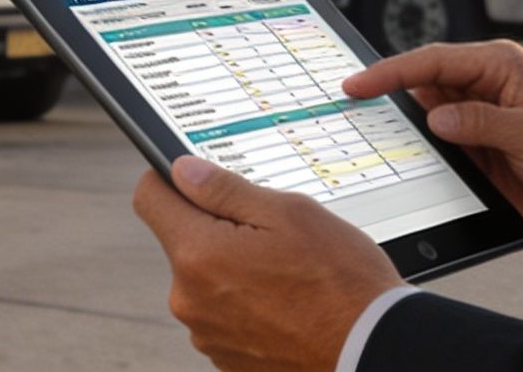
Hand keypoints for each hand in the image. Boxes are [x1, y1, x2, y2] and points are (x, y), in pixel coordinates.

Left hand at [132, 156, 406, 371]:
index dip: (170, 179)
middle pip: (182, 241)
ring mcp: (206, 333)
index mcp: (198, 254)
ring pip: (206, 279)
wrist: (373, 351)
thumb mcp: (288, 213)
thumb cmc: (341, 284)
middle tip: (270, 233)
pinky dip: (247, 303)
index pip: (149, 197)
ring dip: (234, 269)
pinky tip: (286, 302)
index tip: (195, 179)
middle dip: (216, 228)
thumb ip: (225, 189)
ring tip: (287, 273)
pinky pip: (223, 314)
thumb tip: (182, 170)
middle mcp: (190, 300)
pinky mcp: (225, 357)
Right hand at [343, 39, 522, 253]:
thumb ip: (485, 122)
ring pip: (423, 113)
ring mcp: (476, 119)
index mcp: (499, 67)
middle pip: (422, 82)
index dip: (392, 71)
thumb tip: (438, 116)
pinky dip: (415, 148)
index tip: (359, 83)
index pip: (434, 61)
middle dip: (388, 92)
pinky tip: (397, 156)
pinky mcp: (474, 149)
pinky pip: (434, 144)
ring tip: (366, 133)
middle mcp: (483, 87)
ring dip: (401, 123)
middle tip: (350, 106)